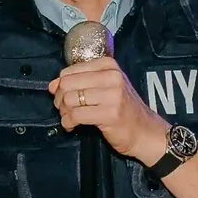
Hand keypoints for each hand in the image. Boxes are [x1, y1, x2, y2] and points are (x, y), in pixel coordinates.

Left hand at [49, 55, 168, 164]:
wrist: (145, 131)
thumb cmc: (124, 110)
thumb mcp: (106, 88)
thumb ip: (80, 82)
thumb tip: (52, 85)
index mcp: (109, 65)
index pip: (70, 71)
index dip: (60, 86)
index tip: (63, 97)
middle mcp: (111, 77)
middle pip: (67, 84)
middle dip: (59, 100)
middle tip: (64, 110)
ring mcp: (112, 95)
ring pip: (69, 100)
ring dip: (64, 113)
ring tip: (70, 118)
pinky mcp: (109, 114)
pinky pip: (75, 115)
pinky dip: (68, 123)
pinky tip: (72, 126)